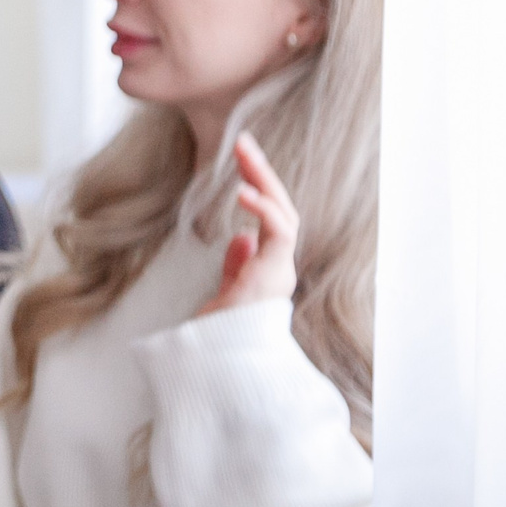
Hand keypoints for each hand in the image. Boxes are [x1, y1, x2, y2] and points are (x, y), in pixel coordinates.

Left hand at [196, 134, 299, 318]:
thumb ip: (237, 266)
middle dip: (263, 174)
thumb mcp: (228, 292)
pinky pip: (280, 235)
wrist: (221, 364)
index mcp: (271, 267)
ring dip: (265, 181)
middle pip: (280, 209)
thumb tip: (240, 238)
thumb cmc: (223, 334)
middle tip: (243, 142)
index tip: (241, 160)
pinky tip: (244, 191)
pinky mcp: (275, 275)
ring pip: (284, 215)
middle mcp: (281, 267)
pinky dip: (263, 210)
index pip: (271, 217)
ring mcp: (280, 271)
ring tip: (245, 153)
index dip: (259, 187)